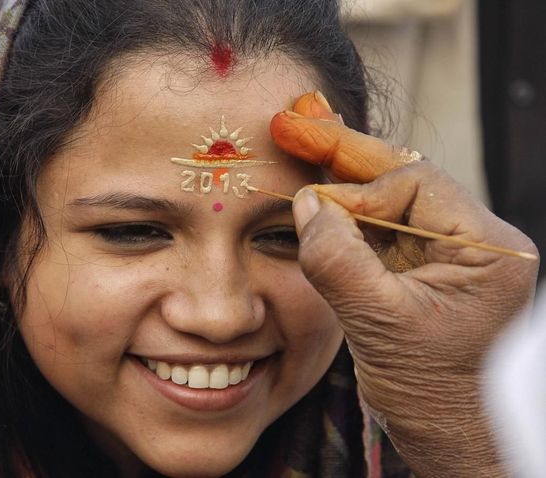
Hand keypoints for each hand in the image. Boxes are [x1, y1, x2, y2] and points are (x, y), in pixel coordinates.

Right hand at [272, 93, 539, 476]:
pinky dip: (346, 215)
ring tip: (303, 143)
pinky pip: (381, 231)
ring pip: (389, 202)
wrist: (451, 437)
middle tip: (297, 122)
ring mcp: (448, 255)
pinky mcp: (423, 271)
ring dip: (344, 183)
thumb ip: (339, 260)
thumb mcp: (380, 324)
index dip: (359, 192)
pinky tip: (317, 197)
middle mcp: (474, 243)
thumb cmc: (434, 393)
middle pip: (403, 179)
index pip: (415, 186)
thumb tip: (307, 203)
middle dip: (347, 155)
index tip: (314, 210)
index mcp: (488, 249)